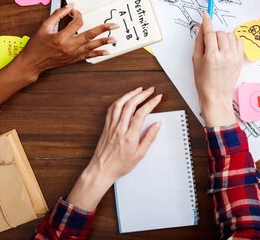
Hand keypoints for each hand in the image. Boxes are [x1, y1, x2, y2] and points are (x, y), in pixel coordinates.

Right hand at [18, 5, 116, 77]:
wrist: (33, 62)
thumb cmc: (37, 45)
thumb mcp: (44, 27)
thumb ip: (57, 15)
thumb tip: (69, 6)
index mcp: (61, 37)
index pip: (76, 23)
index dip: (78, 15)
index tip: (76, 12)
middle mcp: (68, 46)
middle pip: (89, 35)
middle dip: (103, 29)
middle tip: (114, 25)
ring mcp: (72, 54)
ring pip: (91, 46)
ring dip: (104, 42)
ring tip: (114, 38)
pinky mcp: (74, 59)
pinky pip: (88, 56)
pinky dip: (98, 53)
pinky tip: (107, 51)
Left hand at [67, 87, 162, 209]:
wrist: (101, 170)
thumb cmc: (120, 165)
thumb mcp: (139, 155)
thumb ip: (149, 138)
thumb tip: (157, 124)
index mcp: (129, 136)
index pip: (142, 113)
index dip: (151, 103)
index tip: (158, 97)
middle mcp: (119, 128)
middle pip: (130, 104)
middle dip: (142, 94)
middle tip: (151, 90)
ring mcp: (111, 126)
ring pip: (119, 104)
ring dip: (130, 94)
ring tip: (139, 90)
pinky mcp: (106, 126)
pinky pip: (111, 109)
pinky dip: (119, 100)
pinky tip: (124, 98)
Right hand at [193, 14, 243, 126]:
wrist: (216, 96)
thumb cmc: (204, 81)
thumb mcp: (196, 61)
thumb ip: (199, 42)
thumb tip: (202, 28)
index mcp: (212, 56)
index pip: (210, 32)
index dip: (207, 22)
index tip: (206, 16)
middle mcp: (225, 55)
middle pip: (220, 33)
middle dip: (213, 35)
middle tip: (209, 44)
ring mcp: (235, 57)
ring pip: (230, 35)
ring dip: (223, 37)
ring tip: (218, 47)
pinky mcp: (240, 60)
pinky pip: (239, 42)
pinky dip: (233, 42)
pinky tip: (227, 49)